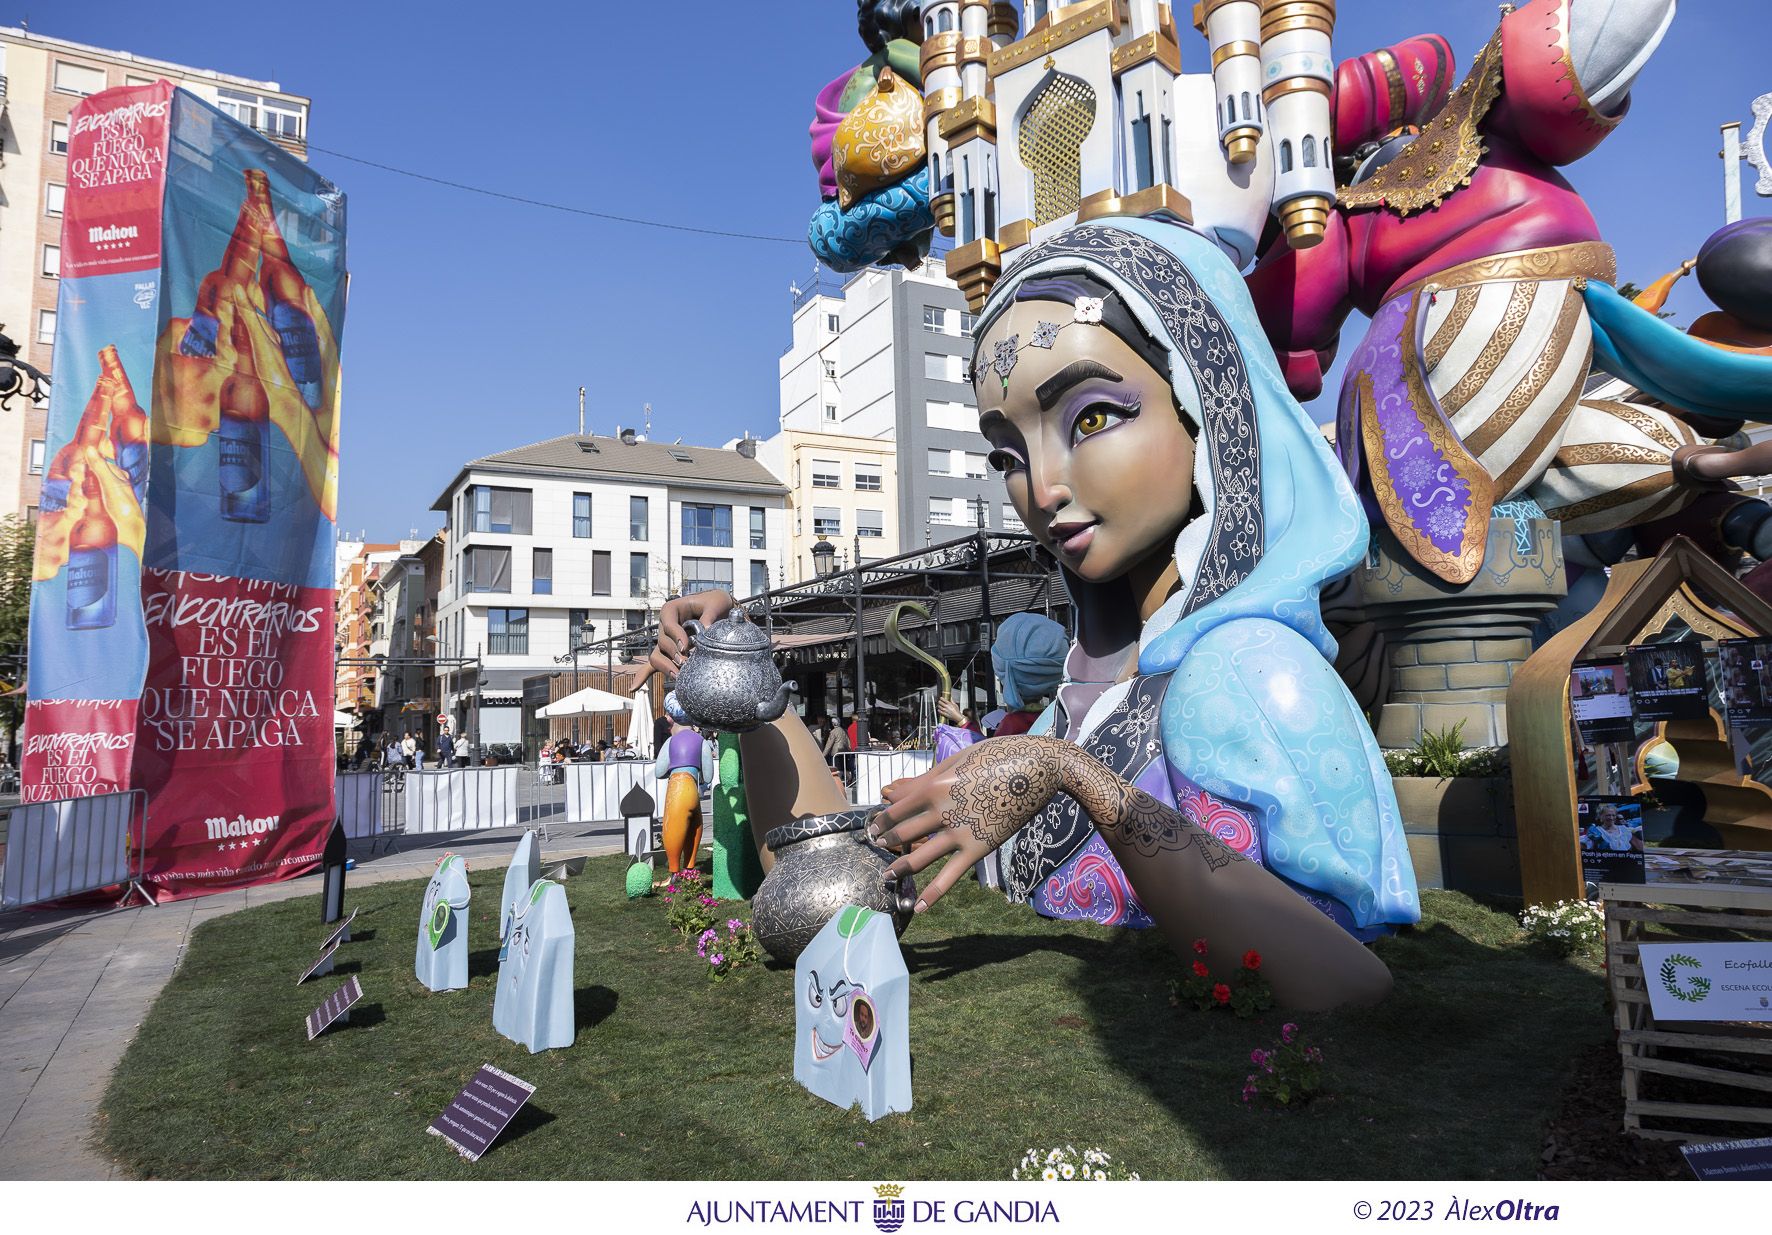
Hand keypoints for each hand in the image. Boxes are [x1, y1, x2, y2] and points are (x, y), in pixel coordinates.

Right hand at [633, 589, 735, 685]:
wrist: (719, 612)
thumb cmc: (715, 604)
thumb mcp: (716, 604)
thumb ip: (710, 615)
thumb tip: (706, 630)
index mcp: (671, 611)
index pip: (668, 623)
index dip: (675, 635)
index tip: (685, 646)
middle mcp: (664, 627)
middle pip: (662, 642)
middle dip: (673, 654)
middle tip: (686, 662)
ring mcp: (665, 642)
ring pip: (657, 656)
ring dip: (665, 666)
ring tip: (678, 675)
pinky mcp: (669, 654)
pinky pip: (653, 665)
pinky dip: (643, 675)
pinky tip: (634, 687)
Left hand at [869, 734, 1072, 911]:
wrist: (1039, 769)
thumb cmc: (996, 757)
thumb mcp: (956, 761)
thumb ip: (924, 780)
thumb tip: (893, 793)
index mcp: (934, 786)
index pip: (896, 810)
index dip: (881, 821)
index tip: (873, 827)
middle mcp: (942, 812)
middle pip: (904, 833)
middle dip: (886, 842)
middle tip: (877, 847)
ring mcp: (960, 833)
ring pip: (920, 857)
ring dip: (899, 868)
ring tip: (887, 876)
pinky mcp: (979, 849)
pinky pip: (950, 877)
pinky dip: (933, 894)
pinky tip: (919, 907)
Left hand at [935, 697, 967, 725]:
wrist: (957, 717)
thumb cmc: (957, 711)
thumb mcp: (955, 705)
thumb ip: (952, 701)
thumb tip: (951, 698)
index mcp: (949, 704)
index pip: (943, 699)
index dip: (941, 698)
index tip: (940, 698)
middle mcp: (946, 706)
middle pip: (940, 702)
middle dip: (939, 702)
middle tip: (939, 702)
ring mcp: (945, 710)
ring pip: (939, 706)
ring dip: (938, 706)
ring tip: (939, 705)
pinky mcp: (944, 714)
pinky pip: (939, 711)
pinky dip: (938, 710)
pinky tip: (939, 709)